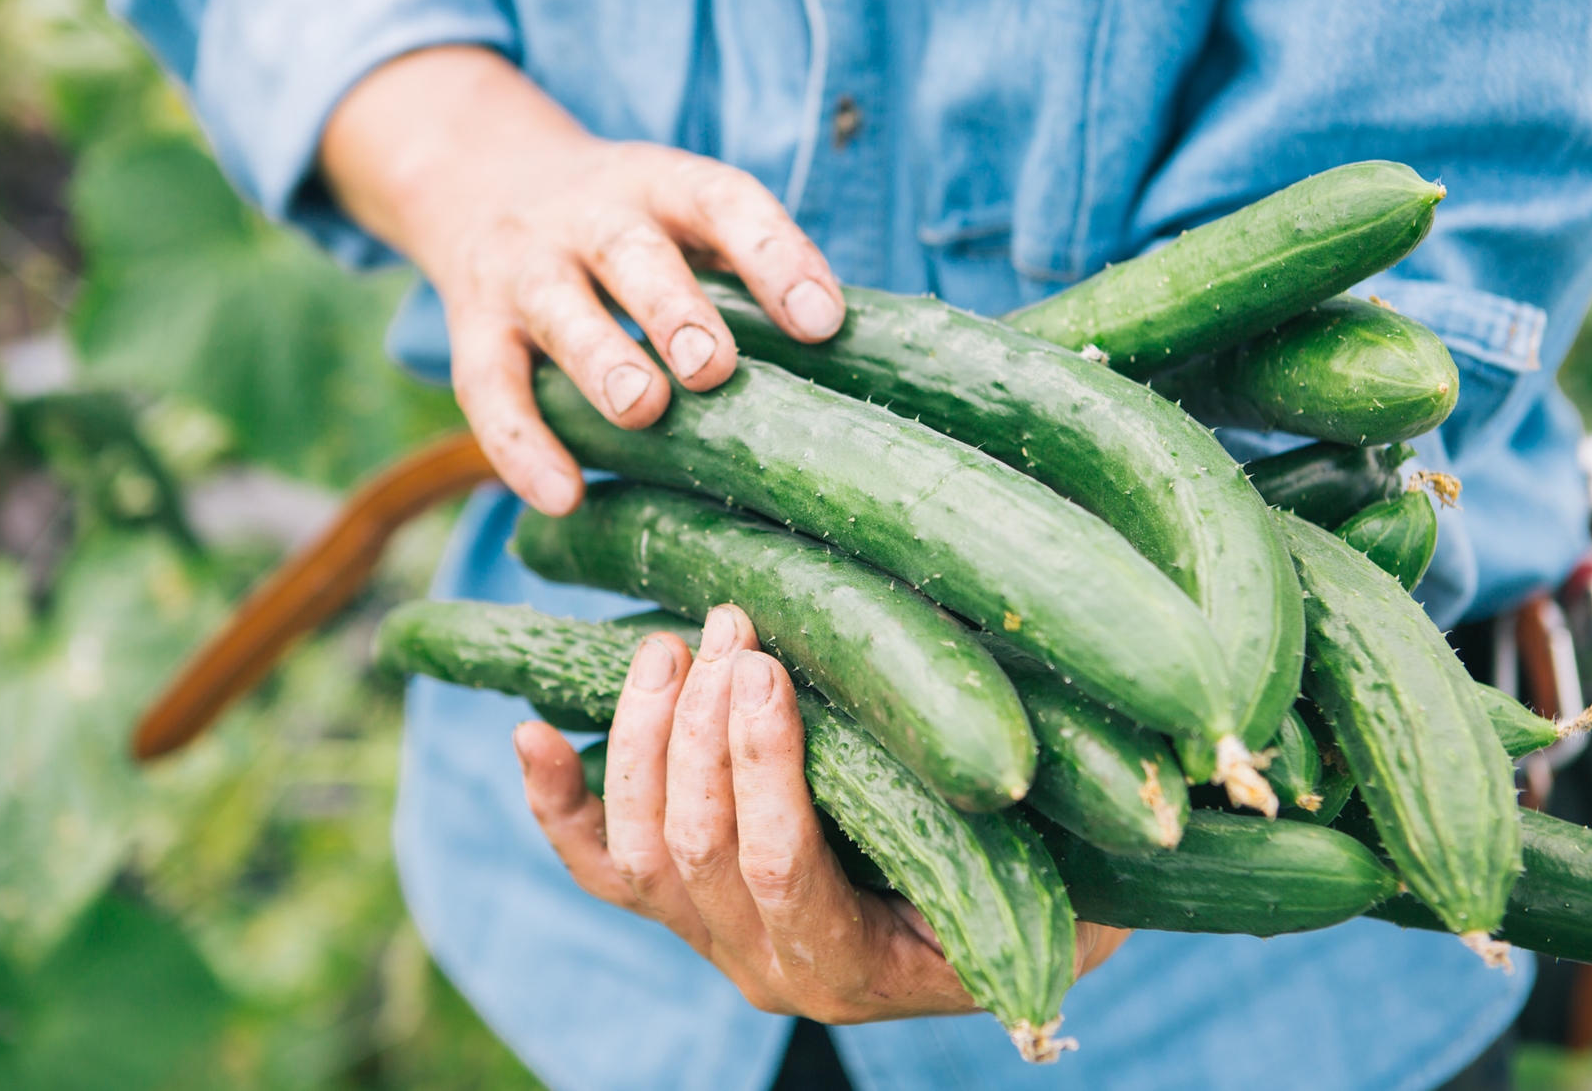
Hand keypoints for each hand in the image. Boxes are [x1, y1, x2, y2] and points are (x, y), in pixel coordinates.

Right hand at [320, 46, 845, 515]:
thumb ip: (748, 273)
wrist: (479, 173)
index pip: (724, 202)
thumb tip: (857, 363)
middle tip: (714, 366)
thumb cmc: (630, 227)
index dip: (775, 257)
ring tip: (643, 411)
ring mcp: (524, 267)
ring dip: (601, 360)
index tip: (825, 322)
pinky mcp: (472, 324)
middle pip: (632, 253)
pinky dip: (519, 443)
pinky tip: (562, 496)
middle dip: (675, 308)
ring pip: (557, 308)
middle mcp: (589, 215)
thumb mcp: (683, 219)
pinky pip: (488, 385)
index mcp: (663, 184)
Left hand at [515, 605, 1130, 1022]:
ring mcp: (712, 937)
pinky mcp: (678, 903)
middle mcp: (769, 967)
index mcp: (857, 964)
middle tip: (736, 625)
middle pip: (697, 844)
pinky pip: (595, 861)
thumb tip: (1034, 738)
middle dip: (706, 725)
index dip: (763, 768)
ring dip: (644, 733)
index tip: (769, 668)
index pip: (784, 868)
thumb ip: (1034, 824)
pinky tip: (531, 728)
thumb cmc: (1050, 882)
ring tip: (676, 641)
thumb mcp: (1060, 867)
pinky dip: (557, 796)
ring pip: (636, 843)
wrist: (1008, 927)